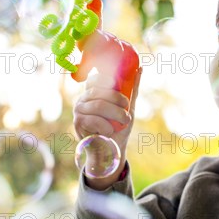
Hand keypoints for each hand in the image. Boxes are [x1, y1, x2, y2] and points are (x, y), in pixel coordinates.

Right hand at [73, 67, 142, 189]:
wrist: (112, 149)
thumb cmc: (119, 127)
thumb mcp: (128, 107)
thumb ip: (132, 89)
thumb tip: (140, 69)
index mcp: (94, 92)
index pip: (95, 78)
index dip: (107, 80)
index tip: (121, 93)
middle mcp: (84, 98)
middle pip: (100, 92)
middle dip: (118, 101)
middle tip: (127, 111)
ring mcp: (79, 109)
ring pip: (98, 105)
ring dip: (115, 114)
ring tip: (123, 122)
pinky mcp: (78, 122)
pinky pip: (94, 119)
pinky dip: (106, 126)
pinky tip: (109, 131)